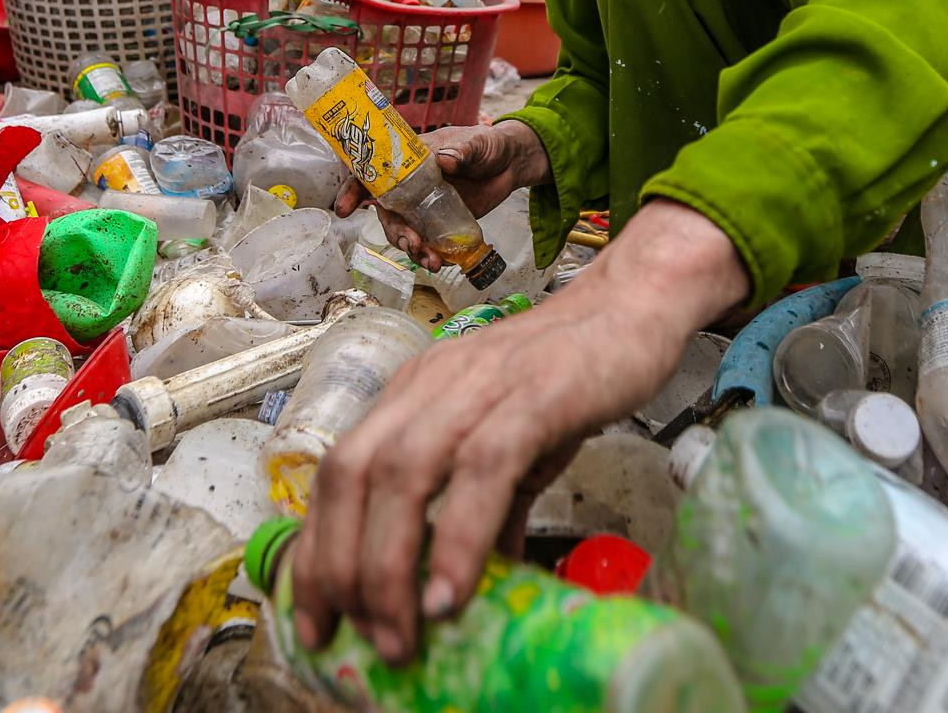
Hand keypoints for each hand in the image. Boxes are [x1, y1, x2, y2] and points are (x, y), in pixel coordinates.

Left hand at [285, 199, 748, 663]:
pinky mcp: (535, 393)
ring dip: (388, 566)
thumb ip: (480, 512)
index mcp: (411, 396)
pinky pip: (482, 468)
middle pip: (352, 474)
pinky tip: (452, 594)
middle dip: (340, 569)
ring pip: (403, 473)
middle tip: (358, 641)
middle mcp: (429, 385)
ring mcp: (479, 385)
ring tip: (400, 636)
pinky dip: (458, 536)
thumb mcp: (511, 447)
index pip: (337, 472)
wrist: (634, 305)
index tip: (314, 622)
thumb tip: (463, 590)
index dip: (317, 550)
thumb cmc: (568, 378)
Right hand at [333, 120, 548, 271]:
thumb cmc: (487, 145)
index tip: (344, 208)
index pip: (372, 172)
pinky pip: (428, 243)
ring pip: (405, 232)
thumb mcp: (477, 142)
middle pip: (388, 212)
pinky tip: (442, 262)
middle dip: (394, 231)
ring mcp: (424, 207)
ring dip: (412, 249)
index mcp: (409, 160)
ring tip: (431, 261)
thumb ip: (462, 150)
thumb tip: (444, 161)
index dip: (353, 189)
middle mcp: (410, 186)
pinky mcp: (441, 224)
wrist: (511, 164)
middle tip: (411, 243)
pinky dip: (430, 255)